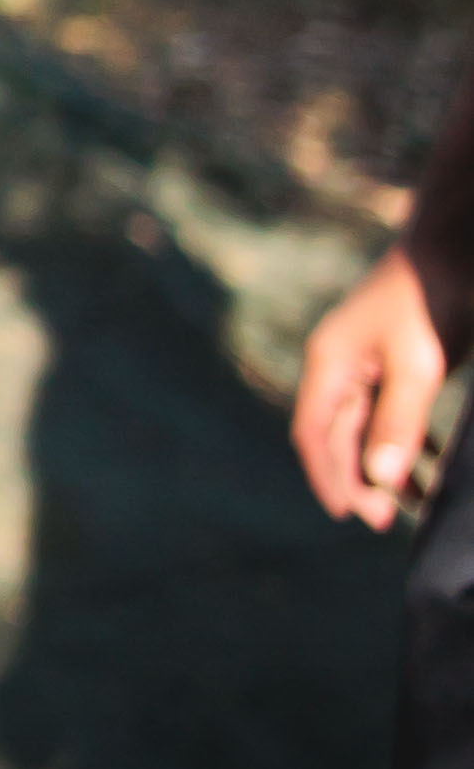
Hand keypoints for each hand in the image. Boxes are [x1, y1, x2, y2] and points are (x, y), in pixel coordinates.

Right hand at [297, 246, 457, 529]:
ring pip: (368, 427)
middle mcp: (340, 366)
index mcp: (329, 364)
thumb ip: (399, 421)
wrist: (453, 246)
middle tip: (387, 522)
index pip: (315, 433)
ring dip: (386, 466)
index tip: (349, 516)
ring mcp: (367, 363)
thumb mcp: (418, 364)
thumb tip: (383, 479)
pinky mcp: (396, 360)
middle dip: (359, 480)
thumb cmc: (429, 300)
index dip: (327, 476)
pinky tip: (431, 466)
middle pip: (338, 435)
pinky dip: (408, 442)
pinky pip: (393, 412)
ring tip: (415, 505)